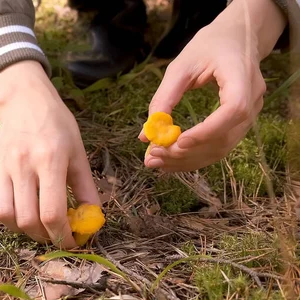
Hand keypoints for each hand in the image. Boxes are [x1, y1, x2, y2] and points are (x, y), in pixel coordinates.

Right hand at [0, 61, 99, 247]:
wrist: (27, 102)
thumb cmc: (57, 128)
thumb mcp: (78, 155)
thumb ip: (86, 189)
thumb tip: (93, 222)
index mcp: (50, 160)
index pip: (52, 213)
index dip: (62, 237)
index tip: (70, 243)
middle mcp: (22, 163)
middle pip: (26, 218)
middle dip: (43, 236)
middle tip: (52, 233)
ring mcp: (0, 164)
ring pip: (2, 214)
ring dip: (18, 228)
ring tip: (31, 223)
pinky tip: (3, 211)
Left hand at [141, 0, 286, 171]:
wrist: (236, 37)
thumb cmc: (209, 46)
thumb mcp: (180, 66)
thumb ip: (164, 98)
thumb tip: (146, 134)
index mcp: (242, 75)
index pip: (233, 109)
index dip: (207, 130)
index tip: (179, 142)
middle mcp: (253, 98)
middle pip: (225, 137)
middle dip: (187, 152)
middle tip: (154, 157)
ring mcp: (252, 113)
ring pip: (222, 148)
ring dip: (188, 160)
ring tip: (157, 162)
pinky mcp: (242, 123)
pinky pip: (220, 146)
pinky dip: (195, 156)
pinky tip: (171, 160)